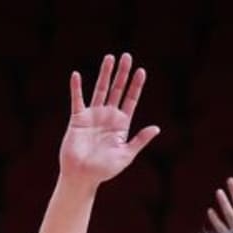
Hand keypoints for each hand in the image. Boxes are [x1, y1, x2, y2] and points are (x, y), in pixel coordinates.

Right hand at [59, 54, 161, 185]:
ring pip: (100, 89)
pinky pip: (77, 100)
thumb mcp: (126, 155)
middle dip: (123, 73)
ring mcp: (93, 115)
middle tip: (127, 56)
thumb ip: (140, 140)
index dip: (136, 85)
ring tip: (109, 57)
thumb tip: (156, 128)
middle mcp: (108, 116)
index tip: (142, 71)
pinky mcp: (78, 118)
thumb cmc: (105, 170)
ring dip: (104, 74)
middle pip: (117, 89)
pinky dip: (76, 88)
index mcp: (122, 124)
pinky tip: (76, 74)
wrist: (82, 176)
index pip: (131, 99)